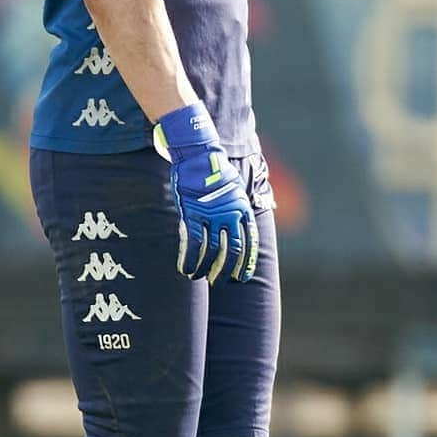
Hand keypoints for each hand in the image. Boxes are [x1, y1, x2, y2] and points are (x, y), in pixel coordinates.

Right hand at [153, 103, 258, 283]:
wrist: (198, 155)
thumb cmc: (216, 173)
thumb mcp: (235, 189)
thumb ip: (237, 209)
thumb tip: (240, 227)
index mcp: (242, 208)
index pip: (250, 242)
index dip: (247, 263)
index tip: (243, 278)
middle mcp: (229, 213)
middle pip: (233, 250)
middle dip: (227, 271)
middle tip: (220, 282)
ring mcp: (210, 214)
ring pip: (212, 251)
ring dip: (206, 268)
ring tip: (200, 277)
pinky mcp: (192, 213)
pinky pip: (193, 243)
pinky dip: (190, 259)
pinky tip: (186, 269)